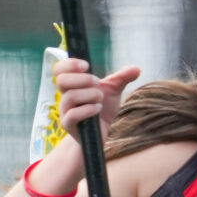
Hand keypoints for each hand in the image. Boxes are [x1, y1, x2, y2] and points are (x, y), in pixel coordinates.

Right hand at [25, 61, 139, 196]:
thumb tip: (137, 68)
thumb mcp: (113, 91)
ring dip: (89, 95)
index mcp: (72, 85)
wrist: (101, 133)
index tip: (86, 65)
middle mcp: (65, 96)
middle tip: (98, 85)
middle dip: (83, 80)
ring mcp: (65, 111)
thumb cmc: (103, 109)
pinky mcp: (68, 125)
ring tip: (101, 99)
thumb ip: (122, 78)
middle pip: (61, 80)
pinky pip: (72, 115)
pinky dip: (88, 109)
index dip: (70, 64)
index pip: (59, 69)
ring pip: (69, 97)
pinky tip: (98, 109)